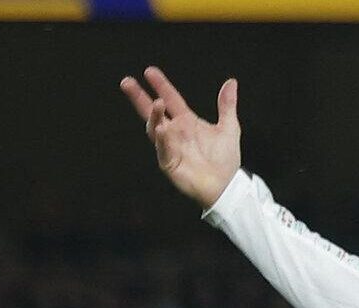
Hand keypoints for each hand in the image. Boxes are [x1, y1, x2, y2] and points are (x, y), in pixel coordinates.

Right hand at [120, 67, 240, 208]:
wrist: (227, 185)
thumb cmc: (225, 159)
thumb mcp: (229, 128)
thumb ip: (227, 105)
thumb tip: (231, 82)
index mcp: (186, 122)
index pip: (171, 99)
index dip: (161, 85)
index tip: (149, 71)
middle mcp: (175, 132)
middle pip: (153, 111)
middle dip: (139, 97)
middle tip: (127, 82)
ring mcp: (170, 147)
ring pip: (155, 129)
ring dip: (154, 116)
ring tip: (157, 104)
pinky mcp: (170, 163)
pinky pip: (163, 150)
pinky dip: (162, 140)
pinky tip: (162, 129)